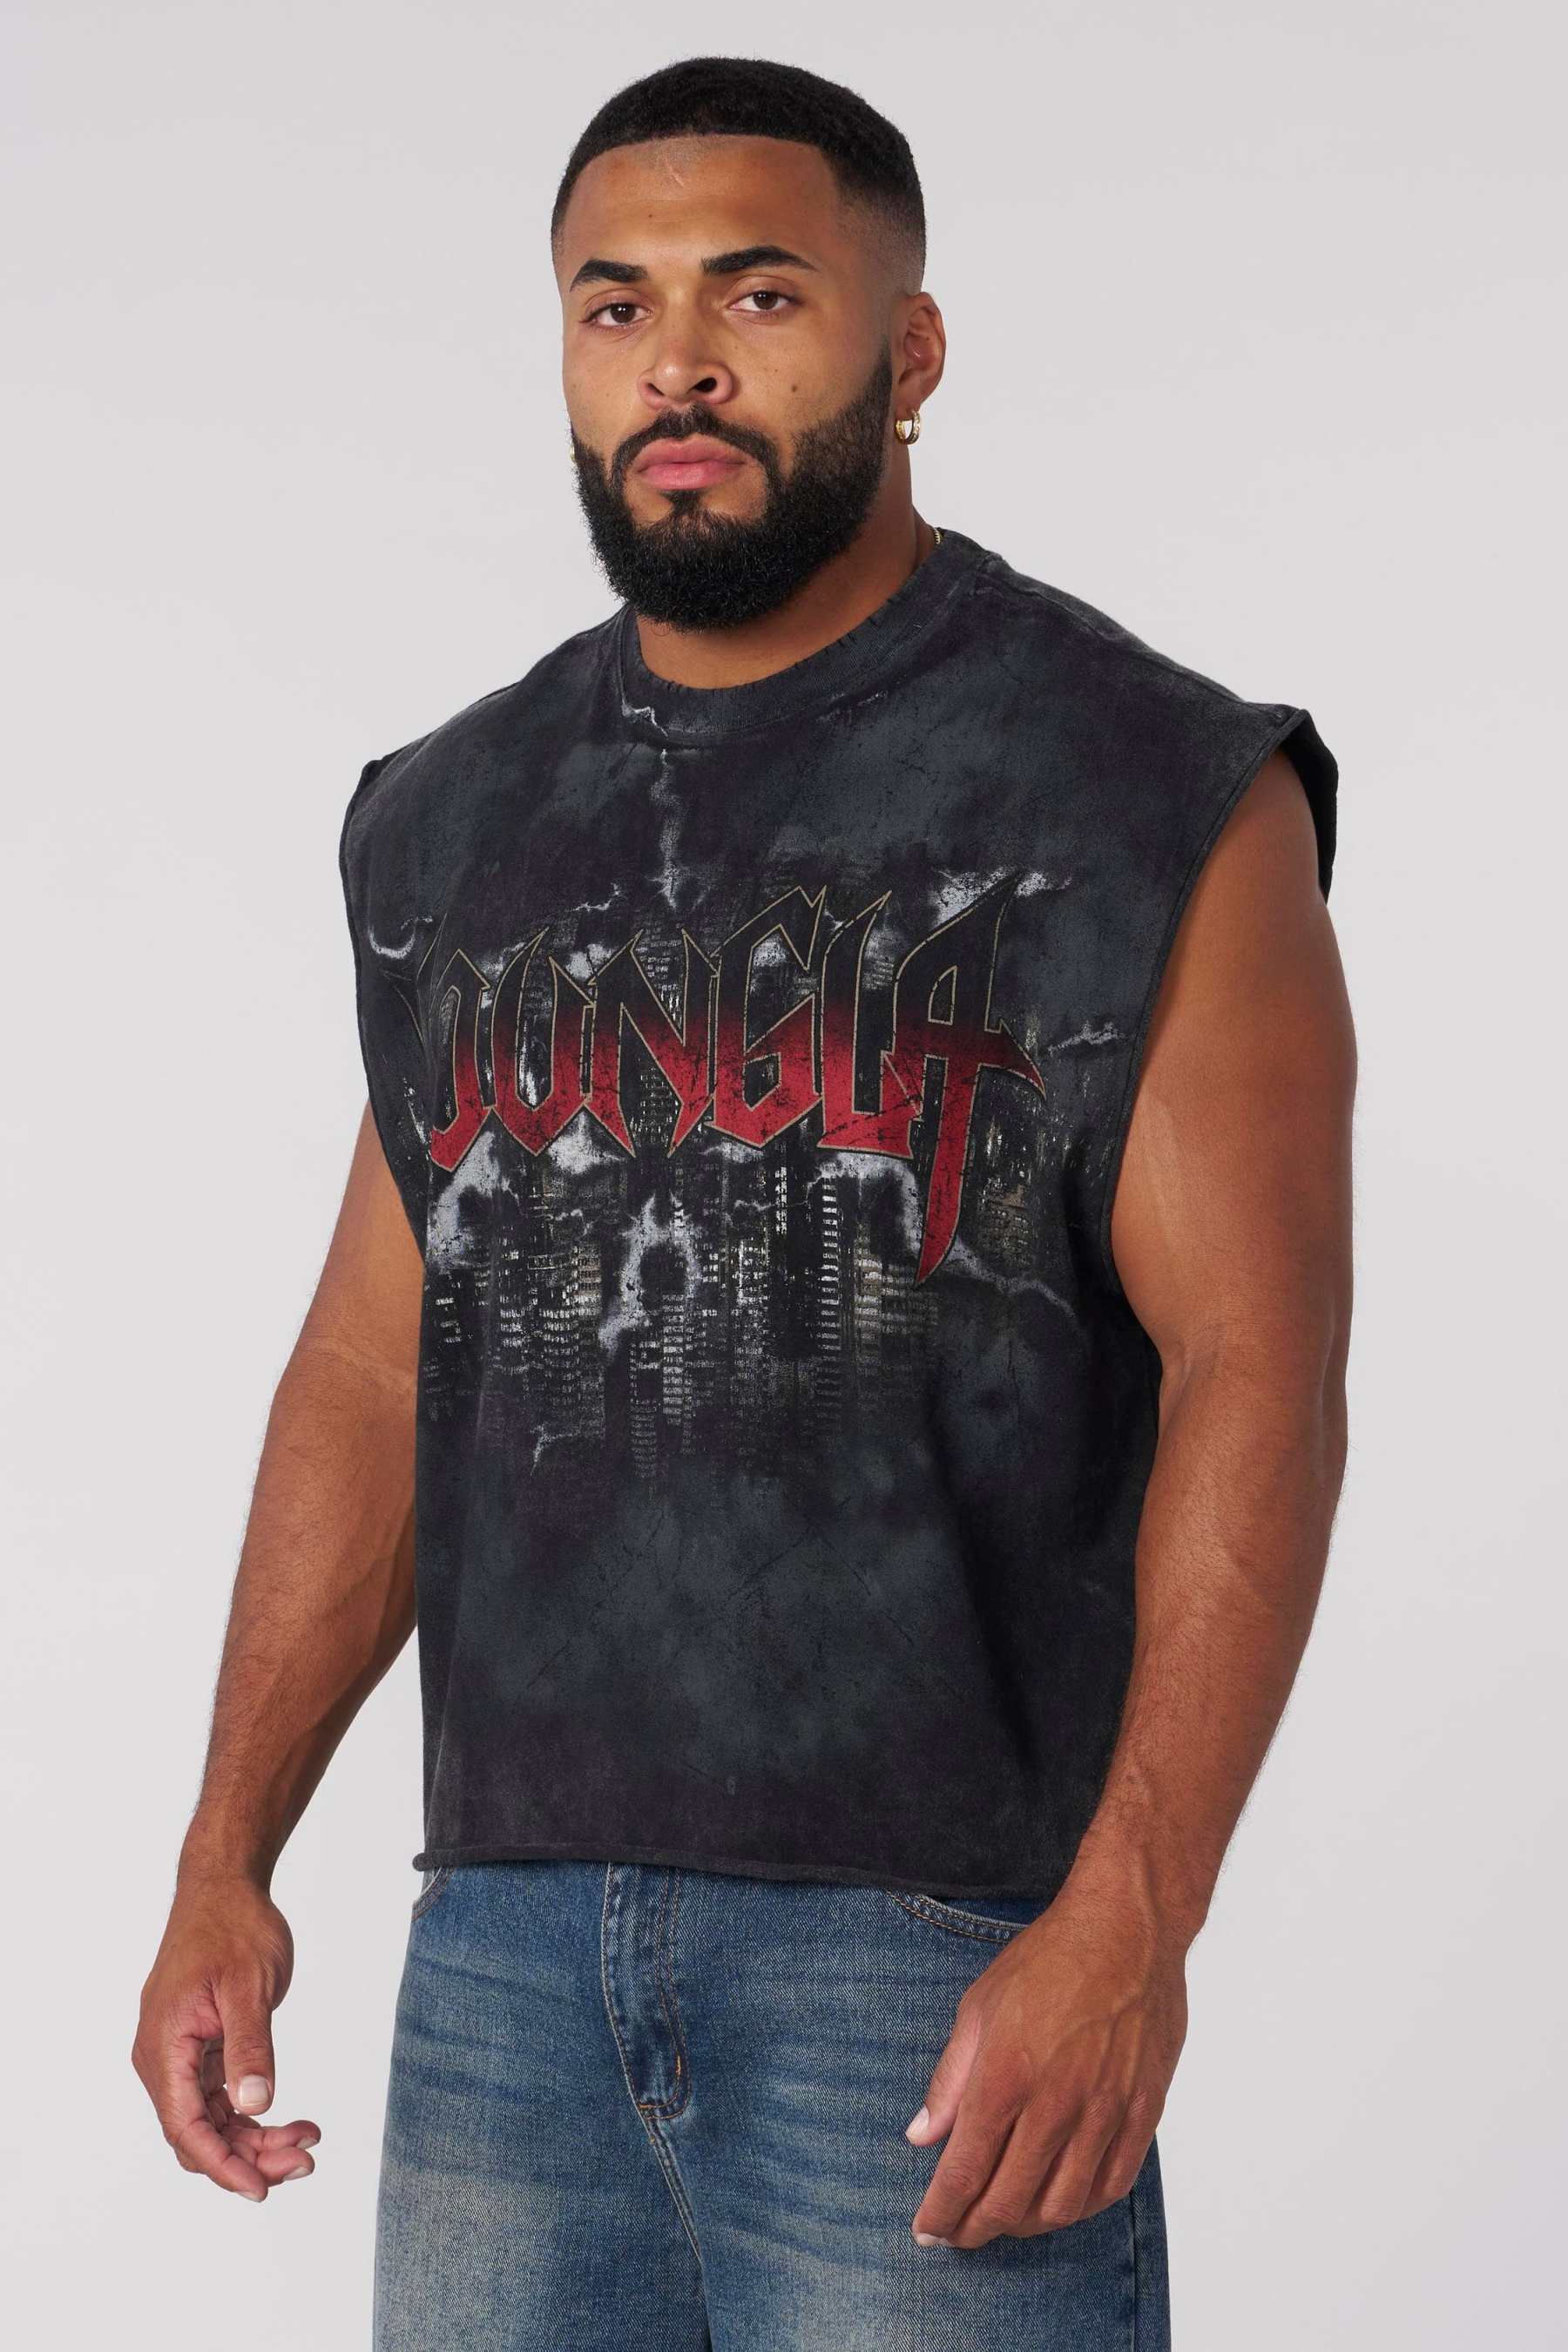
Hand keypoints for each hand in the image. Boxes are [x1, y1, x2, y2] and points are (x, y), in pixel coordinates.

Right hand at [132, 1873, 320, 2201]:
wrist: (225, 1887)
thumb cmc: (232, 1927)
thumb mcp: (248, 1985)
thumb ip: (250, 2046)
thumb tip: (254, 2106)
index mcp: (163, 2046)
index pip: (185, 2127)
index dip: (221, 2164)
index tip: (260, 2188)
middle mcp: (163, 2058)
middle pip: (199, 2133)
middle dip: (248, 2156)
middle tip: (304, 2162)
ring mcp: (181, 2055)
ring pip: (213, 2121)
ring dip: (256, 2140)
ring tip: (307, 2143)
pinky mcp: (200, 2049)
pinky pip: (221, 2098)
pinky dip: (254, 2114)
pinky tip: (292, 2120)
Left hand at [906, 1863, 1188, 2248]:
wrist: (1127, 1929)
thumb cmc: (1048, 1960)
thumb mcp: (979, 2007)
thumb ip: (950, 2079)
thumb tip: (922, 2137)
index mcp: (1006, 2074)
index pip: (966, 2170)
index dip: (942, 2212)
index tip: (927, 2231)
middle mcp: (1056, 2102)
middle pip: (1010, 2199)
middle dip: (976, 2228)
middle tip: (959, 2232)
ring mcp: (1105, 2111)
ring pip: (1062, 2205)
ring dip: (1027, 2224)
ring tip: (1005, 2218)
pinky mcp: (1143, 2111)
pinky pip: (1111, 2185)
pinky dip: (1081, 2207)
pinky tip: (1060, 2200)